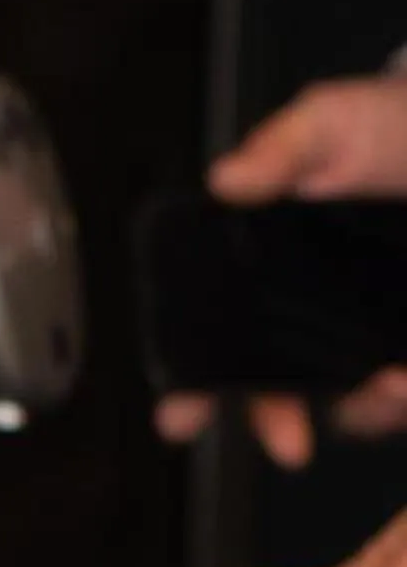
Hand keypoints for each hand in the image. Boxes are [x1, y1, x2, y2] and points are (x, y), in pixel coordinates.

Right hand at [154, 74, 406, 462]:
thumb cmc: (393, 129)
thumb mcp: (333, 123)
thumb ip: (283, 147)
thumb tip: (228, 179)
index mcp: (269, 270)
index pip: (215, 337)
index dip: (192, 381)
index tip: (183, 414)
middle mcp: (314, 313)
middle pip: (275, 389)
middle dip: (274, 422)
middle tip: (287, 443)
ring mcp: (370, 334)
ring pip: (351, 401)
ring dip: (364, 407)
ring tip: (389, 384)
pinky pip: (399, 394)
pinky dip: (400, 395)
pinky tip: (404, 374)